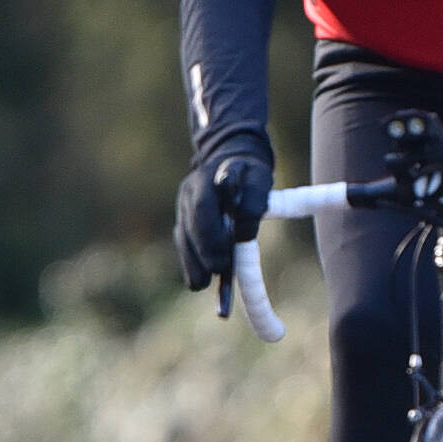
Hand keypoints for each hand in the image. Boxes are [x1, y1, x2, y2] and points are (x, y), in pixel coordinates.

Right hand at [174, 146, 272, 290]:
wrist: (232, 157)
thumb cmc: (250, 172)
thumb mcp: (259, 177)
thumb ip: (254, 200)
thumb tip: (242, 235)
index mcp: (207, 178)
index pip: (203, 207)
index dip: (211, 233)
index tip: (225, 252)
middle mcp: (189, 193)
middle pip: (191, 226)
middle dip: (204, 251)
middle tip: (219, 270)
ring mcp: (183, 208)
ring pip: (183, 238)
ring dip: (193, 262)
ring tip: (202, 284)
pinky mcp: (184, 222)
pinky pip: (184, 245)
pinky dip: (191, 264)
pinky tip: (199, 282)